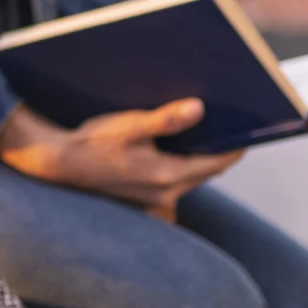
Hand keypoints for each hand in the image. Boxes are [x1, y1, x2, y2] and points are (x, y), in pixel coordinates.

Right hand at [0, 100, 242, 222]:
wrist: (55, 164)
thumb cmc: (89, 142)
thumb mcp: (126, 126)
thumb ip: (163, 119)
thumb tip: (199, 109)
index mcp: (165, 176)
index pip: (216, 162)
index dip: (236, 144)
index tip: (252, 126)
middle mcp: (165, 193)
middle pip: (208, 168)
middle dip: (222, 146)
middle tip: (236, 120)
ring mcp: (155, 198)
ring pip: (193, 174)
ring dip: (204, 153)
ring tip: (213, 127)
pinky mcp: (145, 195)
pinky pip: (177, 178)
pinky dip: (185, 161)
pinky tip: (181, 141)